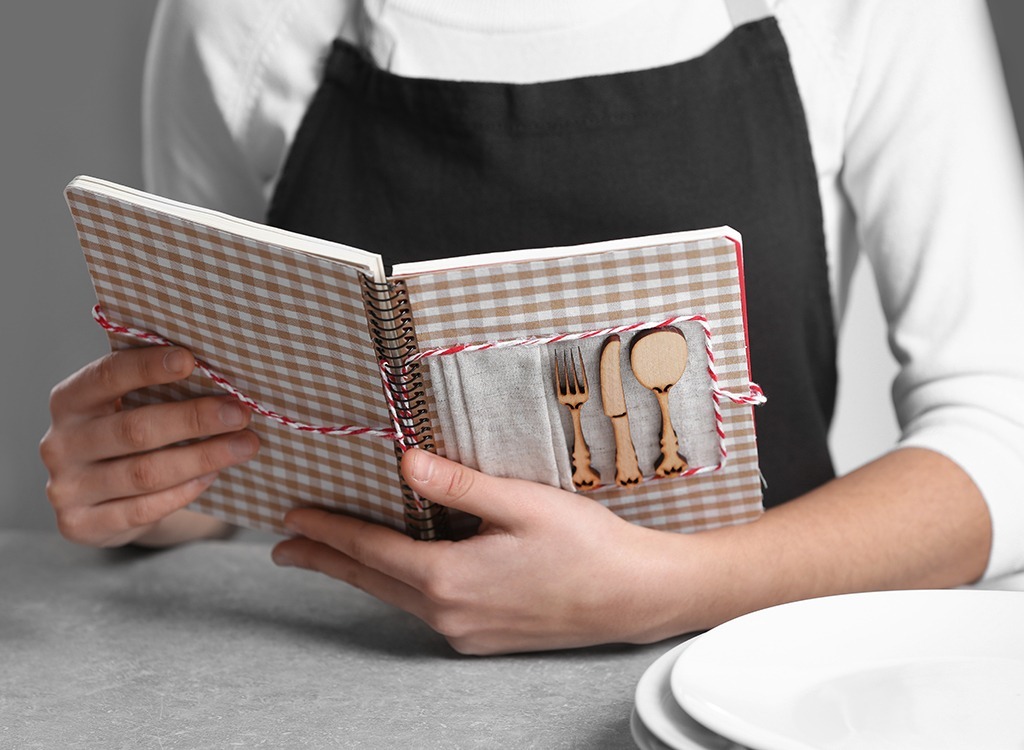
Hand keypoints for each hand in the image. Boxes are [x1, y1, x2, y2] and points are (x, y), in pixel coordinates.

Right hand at [40, 346, 259, 546]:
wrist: (104, 500)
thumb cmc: (131, 435)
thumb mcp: (132, 407)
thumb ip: (158, 388)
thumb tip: (219, 371)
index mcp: (69, 400)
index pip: (106, 376)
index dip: (146, 367)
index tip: (190, 360)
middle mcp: (60, 443)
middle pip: (134, 429)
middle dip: (194, 419)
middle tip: (239, 413)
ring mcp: (67, 488)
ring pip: (144, 473)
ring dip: (202, 458)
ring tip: (244, 445)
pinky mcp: (80, 524)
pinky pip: (142, 510)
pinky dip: (183, 492)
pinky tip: (212, 476)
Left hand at [271, 449, 692, 654]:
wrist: (635, 596)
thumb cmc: (587, 546)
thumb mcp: (520, 503)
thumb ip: (458, 485)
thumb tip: (405, 462)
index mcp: (450, 578)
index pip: (370, 550)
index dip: (327, 531)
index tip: (292, 518)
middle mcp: (450, 614)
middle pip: (370, 582)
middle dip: (326, 561)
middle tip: (285, 548)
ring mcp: (467, 632)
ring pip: (396, 599)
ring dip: (359, 575)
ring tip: (330, 559)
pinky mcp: (485, 638)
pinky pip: (426, 611)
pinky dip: (398, 589)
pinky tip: (400, 576)